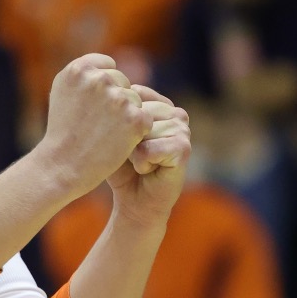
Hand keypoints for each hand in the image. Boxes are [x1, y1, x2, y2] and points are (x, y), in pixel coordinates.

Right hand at [38, 54, 150, 195]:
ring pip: (135, 99)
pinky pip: (145, 117)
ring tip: (105, 132)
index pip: (108, 65)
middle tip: (97, 123)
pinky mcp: (134, 118)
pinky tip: (118, 141)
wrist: (63, 165)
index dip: (103, 87)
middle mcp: (99, 79)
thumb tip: (109, 64)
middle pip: (122, 82)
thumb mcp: (63, 90)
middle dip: (115, 100)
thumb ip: (86, 73)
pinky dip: (137, 130)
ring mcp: (118, 98)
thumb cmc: (63, 130)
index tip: (91, 106)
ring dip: (126, 115)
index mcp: (80, 69)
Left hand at [106, 85, 189, 224]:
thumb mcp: (112, 133)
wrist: (135, 202)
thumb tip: (114, 101)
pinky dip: (141, 163)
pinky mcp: (184, 148)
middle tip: (133, 155)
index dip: (118, 120)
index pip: (132, 95)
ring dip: (133, 151)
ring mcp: (182, 129)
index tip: (122, 140)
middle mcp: (175, 113)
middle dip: (126, 136)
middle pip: (137, 112)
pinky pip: (148, 149)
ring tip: (141, 162)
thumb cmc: (121, 167)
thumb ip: (115, 112)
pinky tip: (148, 170)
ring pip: (142, 130)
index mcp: (160, 104)